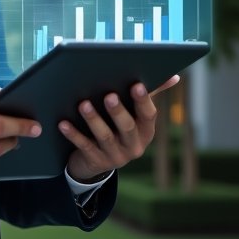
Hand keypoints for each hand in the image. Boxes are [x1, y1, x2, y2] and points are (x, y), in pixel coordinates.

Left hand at [60, 75, 179, 182]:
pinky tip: (63, 123)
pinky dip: (73, 134)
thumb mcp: (135, 116)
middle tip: (109, 95)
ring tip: (83, 104)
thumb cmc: (118, 128)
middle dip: (118, 111)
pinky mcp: (96, 161)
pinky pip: (84, 146)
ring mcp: (115, 156)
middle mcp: (134, 146)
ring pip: (104, 137)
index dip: (143, 100)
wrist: (97, 161)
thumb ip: (148, 96)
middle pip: (127, 127)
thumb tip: (174, 76)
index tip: (137, 84)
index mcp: (146, 131)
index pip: (149, 115)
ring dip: (94, 120)